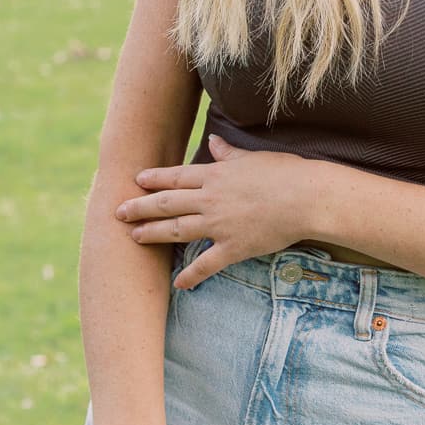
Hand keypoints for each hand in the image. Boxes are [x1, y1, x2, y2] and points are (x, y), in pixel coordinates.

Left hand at [115, 133, 323, 287]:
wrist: (306, 198)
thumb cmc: (285, 172)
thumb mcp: (253, 157)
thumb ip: (229, 153)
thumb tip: (215, 141)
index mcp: (216, 175)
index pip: (177, 177)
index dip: (154, 179)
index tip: (136, 180)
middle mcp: (211, 199)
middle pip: (167, 204)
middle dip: (140, 207)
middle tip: (118, 212)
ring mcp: (219, 225)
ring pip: (177, 230)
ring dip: (153, 234)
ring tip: (134, 237)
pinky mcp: (233, 247)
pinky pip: (206, 264)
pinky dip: (190, 275)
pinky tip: (177, 283)